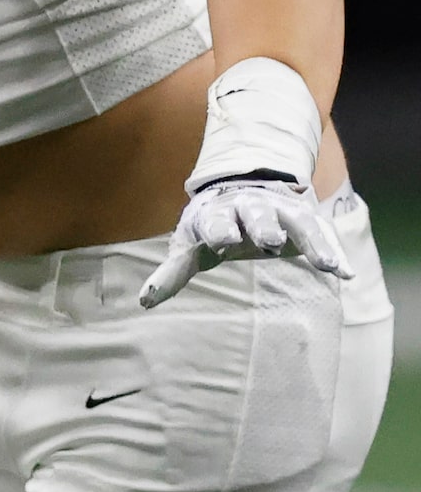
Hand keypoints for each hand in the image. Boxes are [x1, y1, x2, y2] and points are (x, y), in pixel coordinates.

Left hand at [141, 174, 350, 307]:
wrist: (241, 190)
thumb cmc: (210, 226)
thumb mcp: (189, 245)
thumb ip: (172, 273)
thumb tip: (144, 301)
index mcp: (217, 212)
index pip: (217, 221)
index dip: (220, 230)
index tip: (224, 243)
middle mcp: (251, 206)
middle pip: (258, 214)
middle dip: (263, 225)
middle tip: (270, 242)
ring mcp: (282, 209)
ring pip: (298, 221)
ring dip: (313, 242)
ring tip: (328, 265)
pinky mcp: (305, 218)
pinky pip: (323, 233)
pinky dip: (335, 251)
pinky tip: (346, 274)